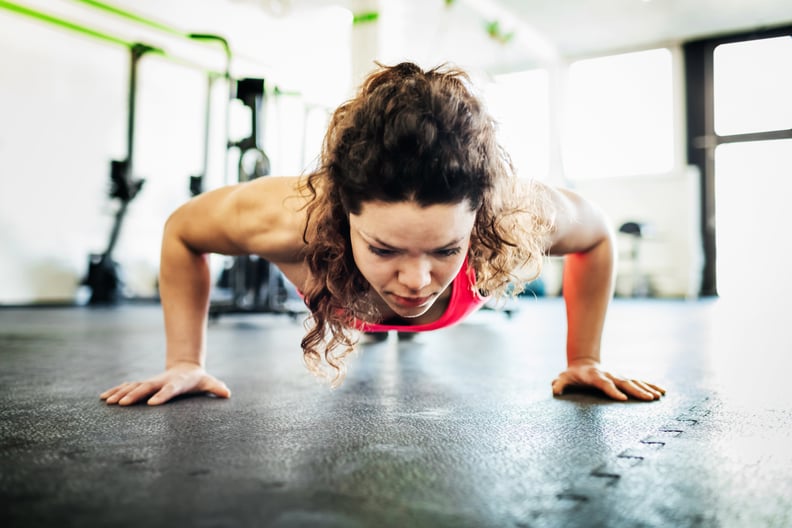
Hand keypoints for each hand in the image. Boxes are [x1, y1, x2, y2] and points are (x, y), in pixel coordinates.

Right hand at [100, 362, 230, 405]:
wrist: (185, 367)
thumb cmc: (198, 379)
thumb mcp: (208, 382)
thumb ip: (216, 387)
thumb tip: (227, 393)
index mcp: (177, 383)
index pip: (170, 389)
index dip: (162, 395)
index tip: (152, 403)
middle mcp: (161, 381)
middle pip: (146, 387)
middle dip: (134, 395)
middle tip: (122, 404)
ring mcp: (151, 382)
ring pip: (134, 386)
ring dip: (121, 393)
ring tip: (108, 401)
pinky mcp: (143, 384)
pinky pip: (128, 387)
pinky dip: (116, 391)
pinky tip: (104, 397)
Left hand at [552, 360, 664, 400]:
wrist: (584, 362)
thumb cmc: (573, 374)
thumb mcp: (564, 377)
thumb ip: (559, 384)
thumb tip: (555, 390)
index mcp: (596, 377)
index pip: (605, 385)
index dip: (613, 391)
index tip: (622, 399)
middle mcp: (610, 375)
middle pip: (625, 383)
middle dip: (637, 391)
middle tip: (649, 399)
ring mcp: (619, 376)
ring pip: (635, 382)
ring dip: (647, 388)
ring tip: (658, 396)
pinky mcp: (624, 378)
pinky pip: (640, 381)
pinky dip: (651, 385)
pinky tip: (662, 391)